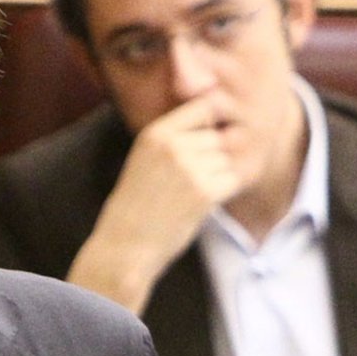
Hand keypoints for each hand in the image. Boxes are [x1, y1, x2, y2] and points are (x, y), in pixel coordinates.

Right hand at [67, 96, 241, 313]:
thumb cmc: (133, 208)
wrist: (124, 248)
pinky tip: (200, 206)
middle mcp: (173, 146)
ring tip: (189, 196)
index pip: (203, 107)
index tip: (198, 147)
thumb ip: (173, 139)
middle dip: (210, 157)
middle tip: (187, 183)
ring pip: (226, 159)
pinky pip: (232, 180)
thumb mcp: (143, 160)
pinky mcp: (205, 193)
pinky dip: (222, 193)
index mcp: (155, 134)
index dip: (208, 126)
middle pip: (217, 137)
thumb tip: (214, 119)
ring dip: (216, 176)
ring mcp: (190, 168)